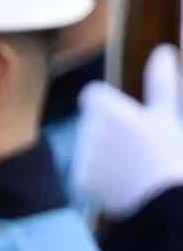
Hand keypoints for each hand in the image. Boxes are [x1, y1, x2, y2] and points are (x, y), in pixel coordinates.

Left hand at [73, 45, 182, 220]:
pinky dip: (101, 173)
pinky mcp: (80, 179)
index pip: (92, 94)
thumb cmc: (170, 152)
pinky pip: (86, 169)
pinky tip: (124, 179)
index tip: (126, 116)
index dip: (108, 103)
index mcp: (109, 110)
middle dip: (109, 128)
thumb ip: (160, 82)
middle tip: (138, 144)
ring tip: (134, 163)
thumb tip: (162, 50)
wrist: (164, 200)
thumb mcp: (167, 114)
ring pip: (88, 145)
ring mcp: (83, 156)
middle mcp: (90, 131)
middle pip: (91, 121)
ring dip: (105, 150)